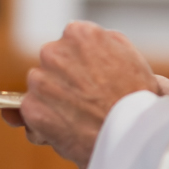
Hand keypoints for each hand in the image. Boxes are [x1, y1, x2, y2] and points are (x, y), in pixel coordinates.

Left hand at [0, 22, 164, 168]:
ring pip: (39, 91)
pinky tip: (68, 132)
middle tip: (87, 102)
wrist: (133, 135)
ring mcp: (39, 80)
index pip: (67, 45)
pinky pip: (31, 116)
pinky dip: (43, 126)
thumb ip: (102, 44)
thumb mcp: (129, 56)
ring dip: (53, 104)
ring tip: (81, 119)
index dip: (79, 66)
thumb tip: (81, 41)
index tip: (92, 80)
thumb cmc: (138, 99)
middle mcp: (53, 52)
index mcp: (78, 34)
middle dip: (63, 83)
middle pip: (50, 66)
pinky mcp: (31, 107)